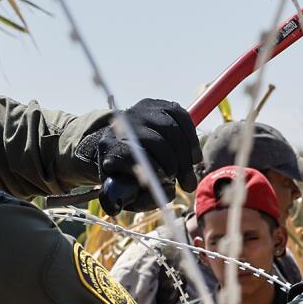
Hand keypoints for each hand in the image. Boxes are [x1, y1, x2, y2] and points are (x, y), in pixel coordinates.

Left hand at [85, 99, 200, 210]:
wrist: (124, 143)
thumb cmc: (127, 174)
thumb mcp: (126, 191)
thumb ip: (141, 198)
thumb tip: (163, 191)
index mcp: (109, 146)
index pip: (130, 154)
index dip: (151, 170)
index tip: (165, 182)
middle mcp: (123, 123)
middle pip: (155, 142)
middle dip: (174, 166)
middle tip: (186, 184)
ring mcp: (142, 110)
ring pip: (171, 130)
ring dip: (185, 157)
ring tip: (188, 175)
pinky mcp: (160, 104)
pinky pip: (183, 118)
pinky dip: (192, 140)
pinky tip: (193, 158)